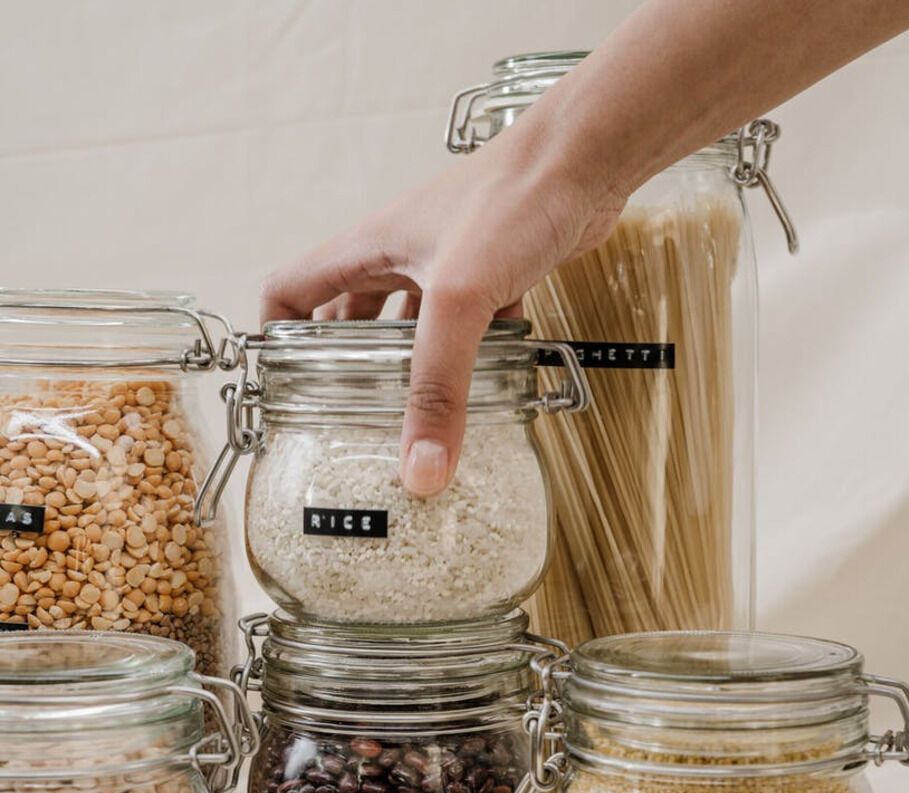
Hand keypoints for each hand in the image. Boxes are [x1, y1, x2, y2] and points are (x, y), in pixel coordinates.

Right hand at [261, 128, 624, 496]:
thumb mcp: (459, 300)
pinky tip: (492, 385)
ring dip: (417, 364)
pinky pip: (477, 321)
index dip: (277, 337)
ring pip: (417, 323)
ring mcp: (453, 261)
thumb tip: (419, 468)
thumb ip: (438, 386)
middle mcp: (402, 253)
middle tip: (352, 416)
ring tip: (417, 413)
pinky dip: (479, 353)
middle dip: (348, 365)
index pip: (290, 290)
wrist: (585, 160)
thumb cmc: (510, 199)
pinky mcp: (502, 271)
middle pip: (351, 314)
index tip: (284, 388)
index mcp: (367, 249)